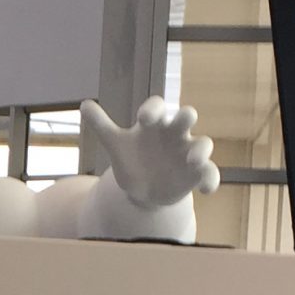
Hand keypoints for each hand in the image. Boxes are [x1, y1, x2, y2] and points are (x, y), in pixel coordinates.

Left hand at [87, 97, 218, 207]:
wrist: (141, 189)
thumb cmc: (131, 159)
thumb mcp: (116, 144)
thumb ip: (102, 125)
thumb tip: (84, 104)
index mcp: (154, 124)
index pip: (157, 107)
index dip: (152, 109)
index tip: (143, 118)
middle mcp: (174, 134)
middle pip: (186, 117)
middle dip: (186, 116)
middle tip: (185, 119)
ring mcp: (188, 153)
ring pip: (203, 143)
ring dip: (201, 150)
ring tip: (193, 160)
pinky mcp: (196, 173)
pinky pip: (209, 173)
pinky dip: (210, 180)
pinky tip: (206, 190)